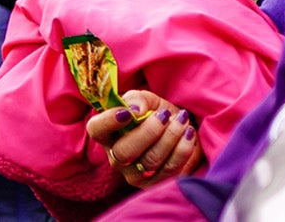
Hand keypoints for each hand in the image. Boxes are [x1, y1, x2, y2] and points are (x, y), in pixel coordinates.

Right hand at [84, 91, 202, 189]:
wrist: (180, 130)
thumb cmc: (157, 113)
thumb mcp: (146, 100)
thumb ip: (137, 99)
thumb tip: (135, 110)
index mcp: (107, 134)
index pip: (96, 130)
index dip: (108, 121)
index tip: (128, 112)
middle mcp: (116, 158)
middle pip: (124, 152)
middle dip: (149, 131)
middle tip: (165, 116)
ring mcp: (135, 175)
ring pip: (150, 161)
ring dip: (170, 138)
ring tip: (182, 121)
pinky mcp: (157, 185)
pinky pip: (170, 171)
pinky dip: (183, 151)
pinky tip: (188, 135)